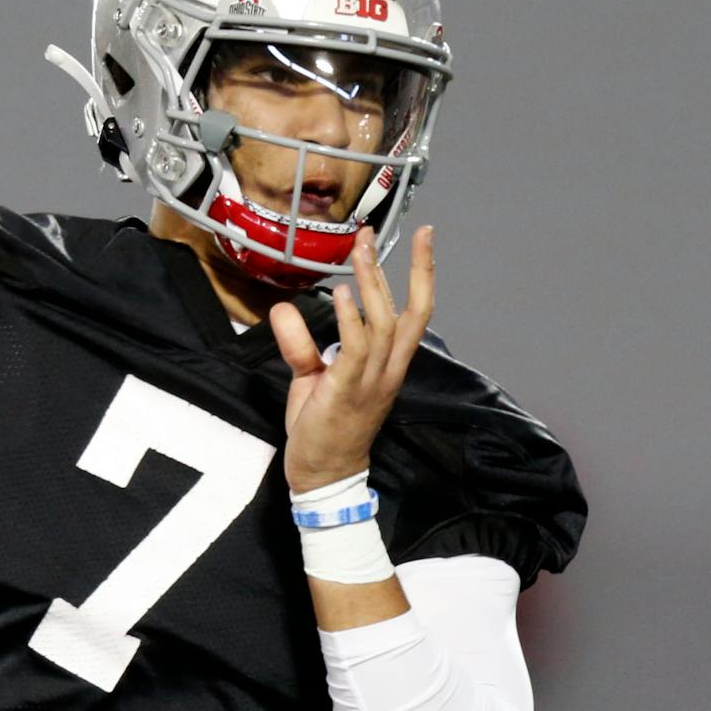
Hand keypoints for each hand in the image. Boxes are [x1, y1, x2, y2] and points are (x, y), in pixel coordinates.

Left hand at [270, 226, 434, 491]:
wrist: (323, 475)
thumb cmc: (323, 428)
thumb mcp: (312, 378)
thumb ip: (302, 343)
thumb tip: (286, 308)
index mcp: (389, 365)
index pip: (416, 313)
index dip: (423, 274)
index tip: (424, 238)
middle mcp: (388, 371)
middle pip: (403, 311)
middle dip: (391, 268)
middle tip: (370, 235)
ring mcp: (371, 382)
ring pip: (382, 324)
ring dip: (371, 285)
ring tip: (359, 251)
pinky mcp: (347, 392)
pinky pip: (356, 349)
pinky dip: (351, 320)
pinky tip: (342, 294)